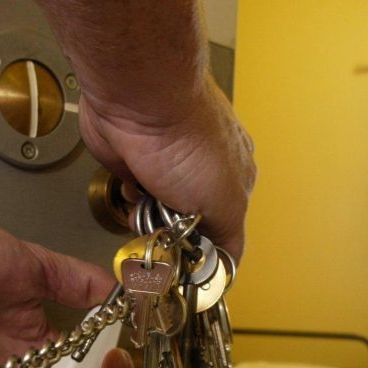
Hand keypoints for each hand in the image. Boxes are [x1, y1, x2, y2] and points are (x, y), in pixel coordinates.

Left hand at [77, 73, 255, 261]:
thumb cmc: (186, 136)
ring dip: (152, 219)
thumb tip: (228, 268)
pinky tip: (134, 189)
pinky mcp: (136, 162)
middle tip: (169, 236)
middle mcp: (205, 171)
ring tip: (149, 209)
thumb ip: (230, 240)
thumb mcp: (227, 204)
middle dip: (178, 236)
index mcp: (236, 179)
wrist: (138, 99)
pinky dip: (131, 199)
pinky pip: (133, 196)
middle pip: (191, 225)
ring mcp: (169, 167)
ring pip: (160, 213)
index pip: (227, 232)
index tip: (194, 268)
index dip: (209, 253)